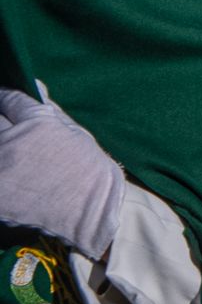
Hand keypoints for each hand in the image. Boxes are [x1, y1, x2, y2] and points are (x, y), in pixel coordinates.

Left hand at [0, 86, 124, 258]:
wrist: (90, 216)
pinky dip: (2, 170)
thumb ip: (50, 110)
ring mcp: (0, 168)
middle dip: (0, 120)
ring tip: (16, 153)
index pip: (8, 98)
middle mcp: (12, 142)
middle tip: (9, 129)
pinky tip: (14, 173)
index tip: (4, 99)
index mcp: (38, 123)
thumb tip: (36, 86)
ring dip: (2, 145)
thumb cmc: (90, 173)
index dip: (4, 96)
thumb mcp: (77, 134)